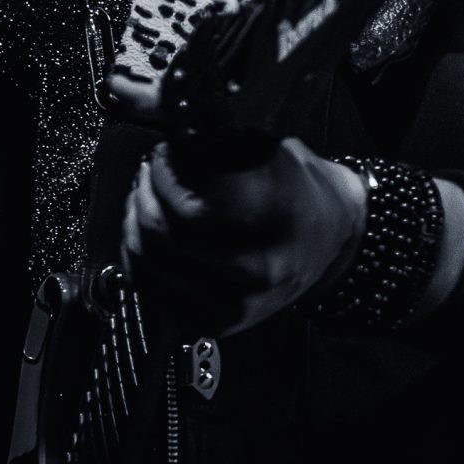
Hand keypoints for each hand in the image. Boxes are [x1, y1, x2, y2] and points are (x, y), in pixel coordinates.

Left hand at [119, 137, 367, 335]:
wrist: (329, 242)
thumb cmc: (298, 191)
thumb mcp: (270, 155)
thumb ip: (220, 149)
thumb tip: (168, 141)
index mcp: (272, 222)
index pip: (190, 202)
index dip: (164, 172)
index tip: (163, 152)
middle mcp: (254, 270)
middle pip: (163, 232)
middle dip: (144, 191)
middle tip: (148, 170)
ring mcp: (234, 304)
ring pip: (148, 262)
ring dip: (134, 220)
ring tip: (143, 195)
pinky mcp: (216, 323)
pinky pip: (150, 289)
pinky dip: (136, 255)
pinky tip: (144, 230)